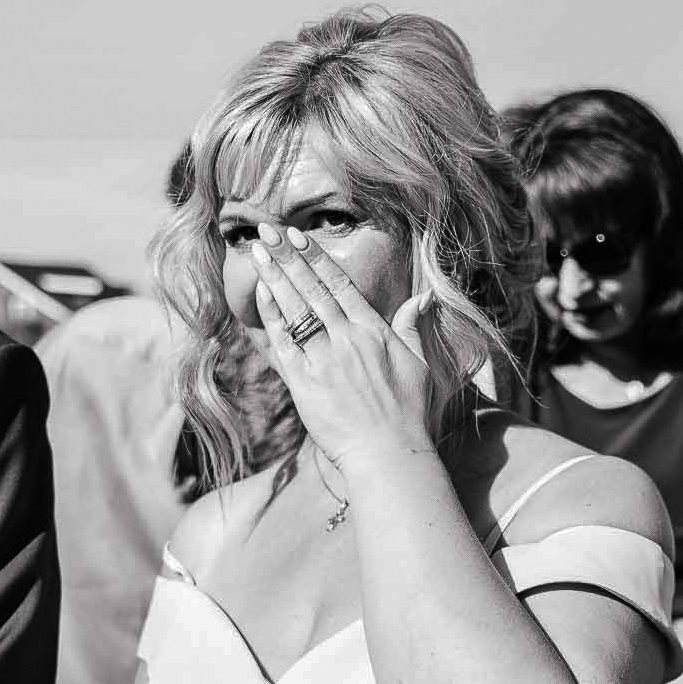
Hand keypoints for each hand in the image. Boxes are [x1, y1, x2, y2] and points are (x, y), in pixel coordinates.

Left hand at [245, 223, 433, 467]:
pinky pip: (283, 341)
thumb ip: (413, 327)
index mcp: (374, 331)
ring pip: (295, 309)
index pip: (341, 285)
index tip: (300, 237)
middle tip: (268, 230)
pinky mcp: (304, 383)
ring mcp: (324, 359)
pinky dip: (272, 316)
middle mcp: (347, 339)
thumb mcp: (419, 365)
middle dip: (289, 257)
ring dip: (275, 277)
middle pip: (313, 289)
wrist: (388, 454)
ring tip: (258, 251)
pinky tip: (261, 294)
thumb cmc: (408, 414)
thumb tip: (424, 297)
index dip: (317, 258)